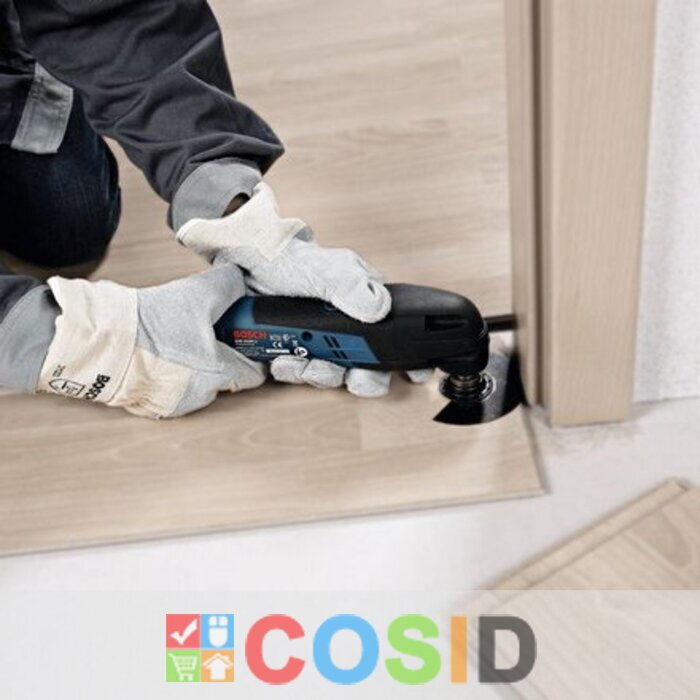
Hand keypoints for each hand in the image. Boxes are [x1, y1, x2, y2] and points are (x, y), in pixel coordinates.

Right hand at [36, 264, 265, 417]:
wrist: (100, 340)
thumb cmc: (150, 324)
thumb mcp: (199, 293)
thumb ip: (228, 284)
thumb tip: (240, 280)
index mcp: (218, 374)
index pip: (254, 374)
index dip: (254, 353)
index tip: (249, 339)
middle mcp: (199, 396)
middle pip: (226, 377)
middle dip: (222, 355)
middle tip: (211, 332)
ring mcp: (174, 403)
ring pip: (198, 382)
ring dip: (196, 363)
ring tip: (180, 337)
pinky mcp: (149, 403)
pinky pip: (171, 387)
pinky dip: (172, 372)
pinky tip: (161, 350)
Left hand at [177, 183, 430, 395]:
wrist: (238, 260)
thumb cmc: (283, 256)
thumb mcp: (321, 267)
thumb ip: (349, 285)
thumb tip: (379, 307)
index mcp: (362, 305)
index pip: (394, 336)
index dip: (406, 359)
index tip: (413, 376)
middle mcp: (345, 327)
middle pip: (367, 366)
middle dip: (357, 376)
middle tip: (347, 374)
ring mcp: (318, 340)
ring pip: (332, 374)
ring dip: (320, 374)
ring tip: (303, 361)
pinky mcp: (293, 350)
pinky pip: (300, 373)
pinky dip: (292, 370)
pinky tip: (282, 360)